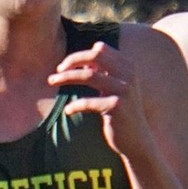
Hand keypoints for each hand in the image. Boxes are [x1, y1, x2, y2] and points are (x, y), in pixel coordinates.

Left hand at [49, 40, 151, 159]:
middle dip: (72, 60)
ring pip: (89, 76)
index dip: (80, 55)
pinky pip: (88, 102)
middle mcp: (128, 74)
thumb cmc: (121, 111)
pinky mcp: (116, 106)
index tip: (66, 66)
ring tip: (51, 82)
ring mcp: (124, 90)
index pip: (100, 50)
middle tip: (57, 70)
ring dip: (65, 78)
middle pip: (95, 56)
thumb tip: (91, 49)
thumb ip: (105, 70)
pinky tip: (68, 111)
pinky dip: (74, 105)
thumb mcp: (115, 86)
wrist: (136, 140)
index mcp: (128, 66)